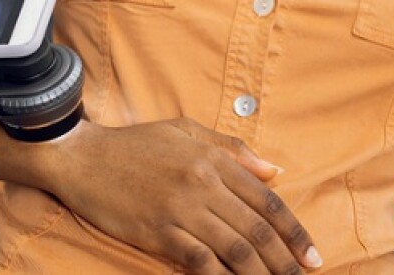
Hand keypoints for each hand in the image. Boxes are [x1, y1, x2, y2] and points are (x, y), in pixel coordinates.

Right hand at [46, 119, 320, 274]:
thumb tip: (274, 170)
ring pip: (235, 249)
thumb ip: (230, 149)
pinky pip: (199, 262)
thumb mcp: (184, 130)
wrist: (81, 156)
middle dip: (287, 261)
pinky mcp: (157, 232)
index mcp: (212, 159)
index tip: (312, 255)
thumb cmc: (133, 144)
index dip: (294, 231)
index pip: (266, 200)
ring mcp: (180, 210)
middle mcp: (202, 184)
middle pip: (257, 230)